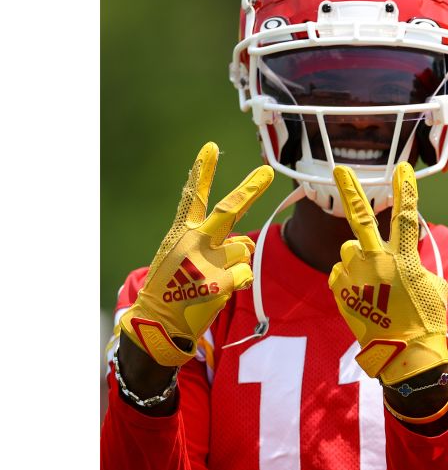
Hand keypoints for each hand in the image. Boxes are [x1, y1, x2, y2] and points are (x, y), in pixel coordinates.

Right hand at [118, 142, 272, 365]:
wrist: (158, 322)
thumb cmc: (177, 287)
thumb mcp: (188, 258)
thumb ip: (218, 244)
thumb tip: (247, 244)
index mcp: (183, 232)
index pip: (193, 197)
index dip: (202, 171)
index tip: (211, 148)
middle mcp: (193, 241)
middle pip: (228, 210)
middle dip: (250, 189)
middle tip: (267, 171)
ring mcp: (204, 260)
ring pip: (243, 252)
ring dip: (236, 266)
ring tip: (210, 280)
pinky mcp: (215, 281)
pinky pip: (246, 274)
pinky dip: (239, 283)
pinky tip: (216, 292)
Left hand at [328, 163, 447, 384]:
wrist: (404, 353)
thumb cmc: (426, 319)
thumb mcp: (433, 285)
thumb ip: (416, 263)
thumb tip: (403, 255)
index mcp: (405, 258)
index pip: (406, 216)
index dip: (406, 189)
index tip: (403, 166)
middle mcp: (377, 261)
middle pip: (360, 218)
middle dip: (350, 190)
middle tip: (339, 169)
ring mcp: (355, 275)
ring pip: (349, 249)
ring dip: (359, 256)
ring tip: (372, 280)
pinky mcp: (340, 289)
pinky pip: (341, 271)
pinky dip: (350, 277)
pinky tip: (364, 294)